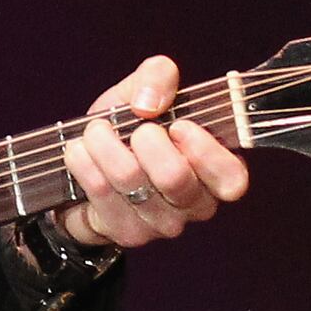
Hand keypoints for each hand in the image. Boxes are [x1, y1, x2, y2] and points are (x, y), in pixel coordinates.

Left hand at [54, 56, 250, 249]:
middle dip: (146, 141)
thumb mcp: (147, 91)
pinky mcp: (128, 233)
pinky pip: (103, 195)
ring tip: (95, 130)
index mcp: (216, 171)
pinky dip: (85, 164)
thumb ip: (159, 77)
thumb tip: (148, 104)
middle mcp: (195, 203)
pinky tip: (79, 151)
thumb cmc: (131, 128)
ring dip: (106, 146)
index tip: (178, 126)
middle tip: (135, 127)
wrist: (89, 168)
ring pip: (132, 182)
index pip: (231, 178)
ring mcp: (162, 224)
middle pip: (175, 179)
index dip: (205, 152)